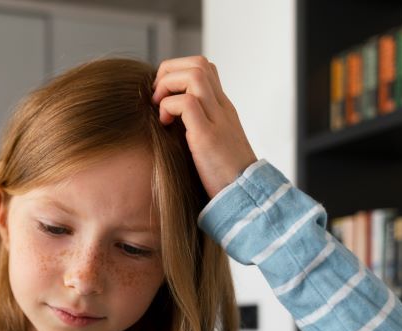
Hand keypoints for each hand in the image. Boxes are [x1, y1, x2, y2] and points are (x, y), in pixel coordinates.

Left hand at [152, 55, 256, 198]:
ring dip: (169, 85)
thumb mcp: (209, 144)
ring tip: (159, 107)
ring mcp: (217, 119)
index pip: (205, 68)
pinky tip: (165, 124)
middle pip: (199, 63)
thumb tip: (167, 122)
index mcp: (222, 109)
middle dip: (169, 72)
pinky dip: (169, 107)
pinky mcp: (207, 137)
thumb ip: (195, 128)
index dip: (178, 72)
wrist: (245, 196)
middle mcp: (222, 108)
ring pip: (195, 74)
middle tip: (157, 97)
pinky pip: (187, 103)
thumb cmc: (222, 177)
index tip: (163, 95)